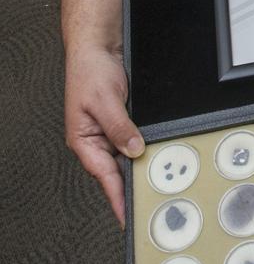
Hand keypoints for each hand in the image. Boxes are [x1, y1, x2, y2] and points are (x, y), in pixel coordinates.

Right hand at [64, 47, 144, 227]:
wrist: (97, 47)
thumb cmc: (89, 70)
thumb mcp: (105, 100)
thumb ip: (120, 126)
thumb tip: (134, 149)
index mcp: (84, 140)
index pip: (104, 176)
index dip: (117, 197)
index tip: (128, 216)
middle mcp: (96, 140)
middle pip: (117, 171)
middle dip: (132, 185)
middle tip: (152, 202)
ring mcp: (110, 132)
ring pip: (127, 157)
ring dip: (141, 164)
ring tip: (160, 179)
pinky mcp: (122, 122)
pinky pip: (134, 141)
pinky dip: (145, 147)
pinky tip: (157, 151)